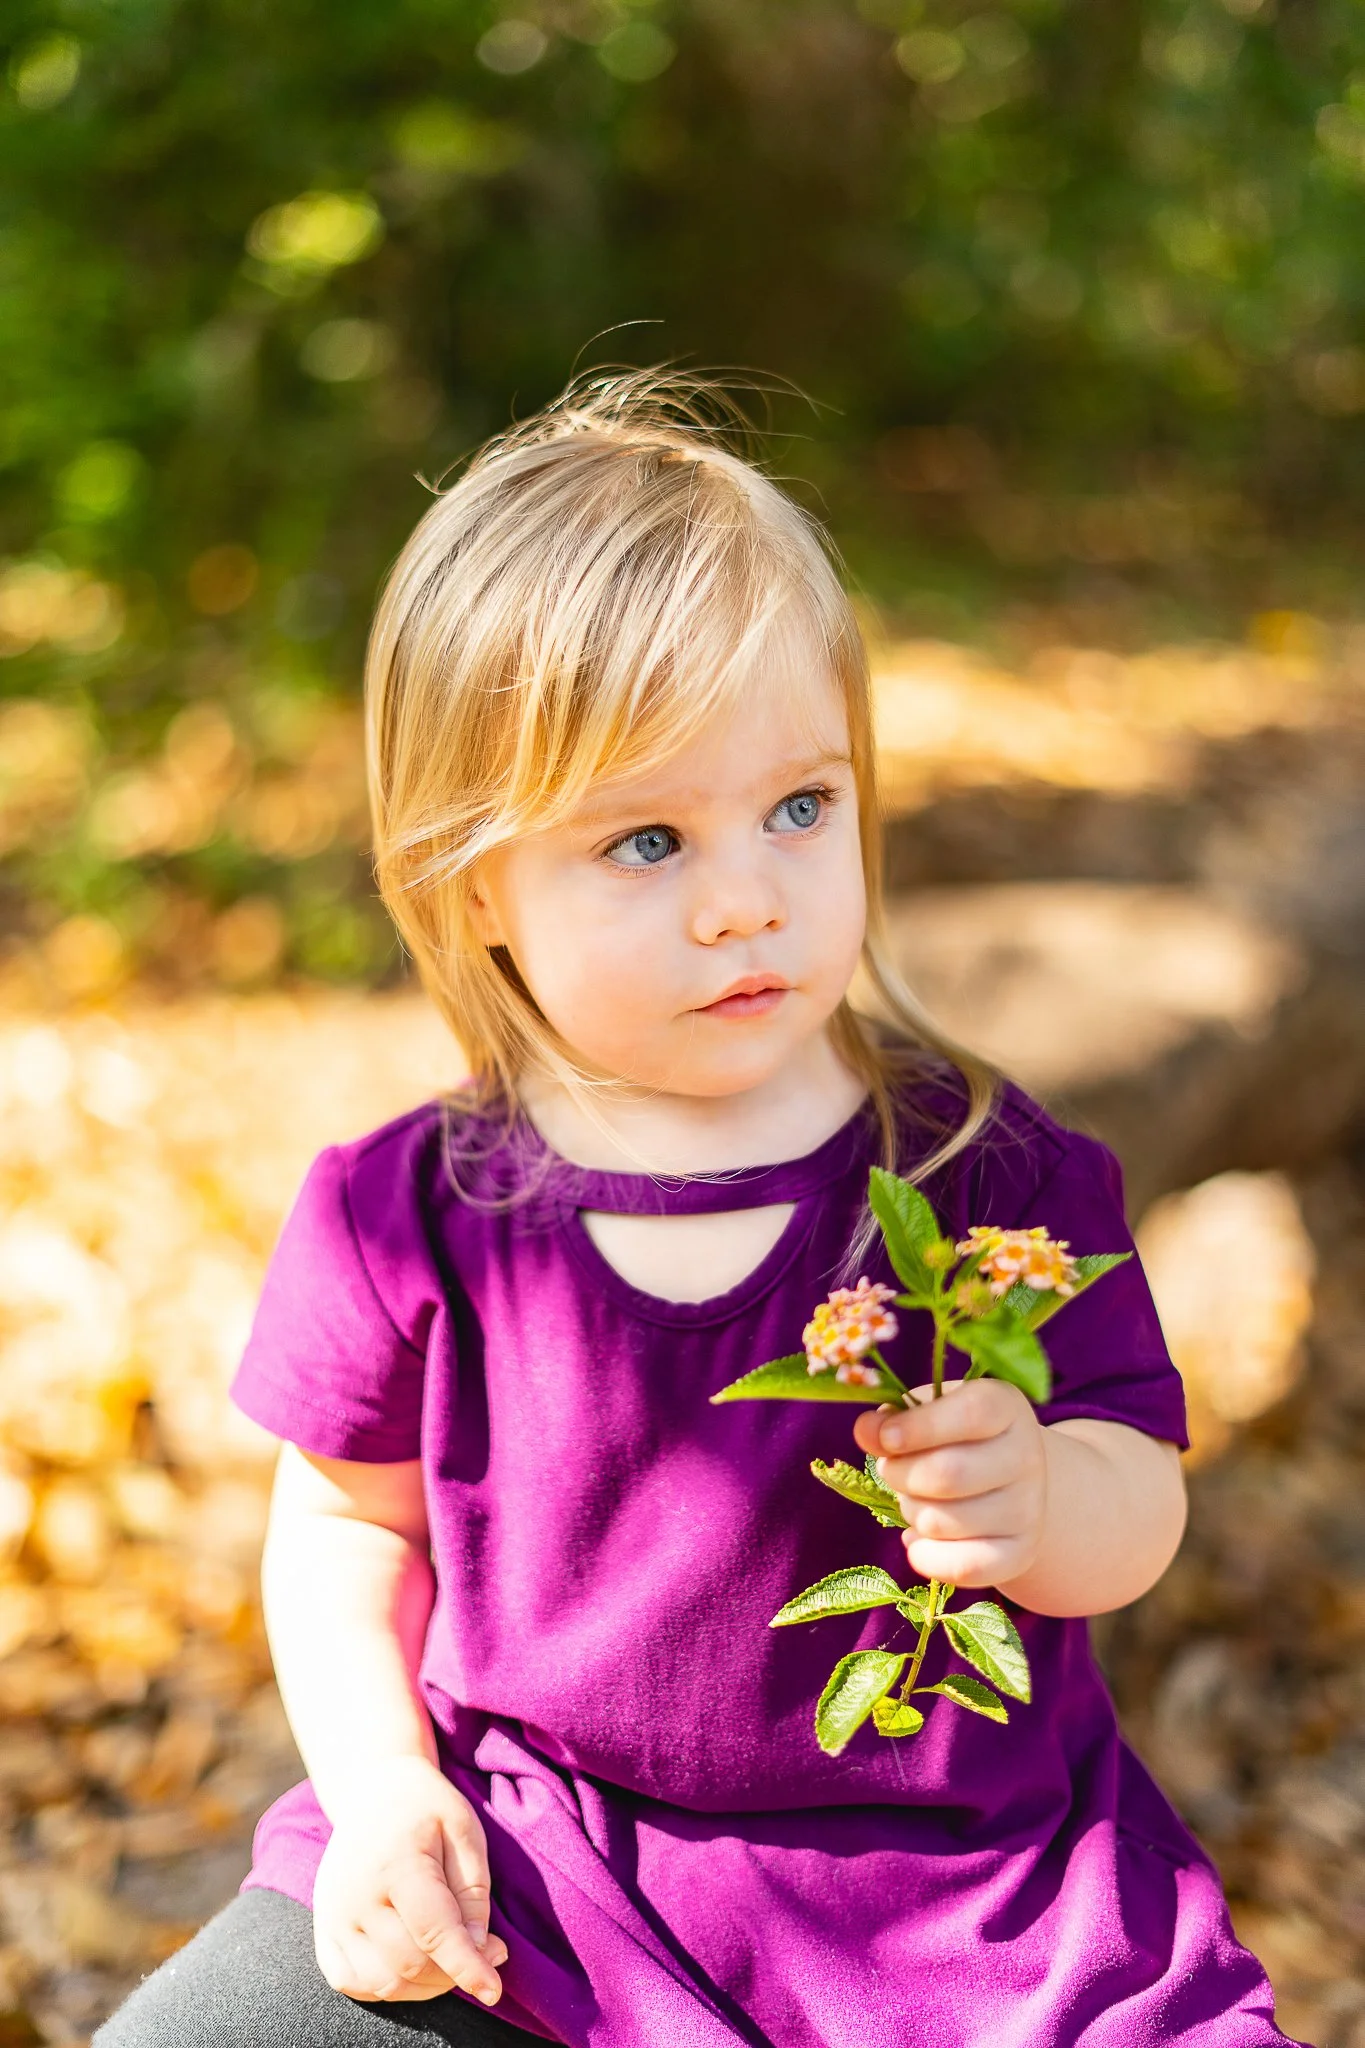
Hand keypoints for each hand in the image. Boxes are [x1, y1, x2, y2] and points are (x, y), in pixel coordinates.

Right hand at [312, 1754, 508, 2004]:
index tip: (493, 1990)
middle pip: (410, 1964)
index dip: (467, 1967)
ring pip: (383, 1983)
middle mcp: (355, 1896)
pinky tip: (413, 1965)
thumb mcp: (465, 1833)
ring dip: (425, 1986)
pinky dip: (387, 1987)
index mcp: (395, 1865)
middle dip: (454, 1972)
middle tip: (487, 1951)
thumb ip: (474, 1894)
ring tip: (450, 1957)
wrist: (373, 1790)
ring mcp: (332, 1917)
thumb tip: (480, 1952)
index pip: (434, 1933)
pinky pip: (352, 1982)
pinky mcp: (323, 1930)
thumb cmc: (427, 1809)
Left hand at [852, 1379, 1047, 1589]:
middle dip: (900, 1475)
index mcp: (1005, 1406)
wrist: (1009, 1481)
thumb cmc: (958, 1437)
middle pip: (949, 1474)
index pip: (971, 1413)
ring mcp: (1028, 1509)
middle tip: (890, 1470)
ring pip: (943, 1521)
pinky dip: (925, 1557)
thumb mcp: (930, 1412)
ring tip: (916, 1499)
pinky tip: (917, 1539)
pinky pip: (964, 1567)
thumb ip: (895, 1418)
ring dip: (911, 1512)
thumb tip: (867, 1431)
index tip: (884, 1438)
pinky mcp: (1019, 1553)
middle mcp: (1027, 1456)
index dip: (919, 1427)